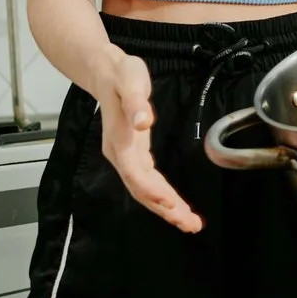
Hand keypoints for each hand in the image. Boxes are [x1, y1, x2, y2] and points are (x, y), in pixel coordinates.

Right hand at [94, 52, 201, 232]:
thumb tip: (143, 121)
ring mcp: (125, 157)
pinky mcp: (133, 154)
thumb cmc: (120, 75)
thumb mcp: (130, 80)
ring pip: (144, 190)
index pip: (136, 174)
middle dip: (165, 209)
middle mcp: (120, 155)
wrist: (105, 72)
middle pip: (141, 190)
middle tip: (191, 225)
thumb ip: (136, 102)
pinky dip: (162, 196)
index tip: (173, 205)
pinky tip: (175, 204)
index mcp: (119, 142)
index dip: (154, 192)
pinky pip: (148, 182)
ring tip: (189, 223)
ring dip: (166, 208)